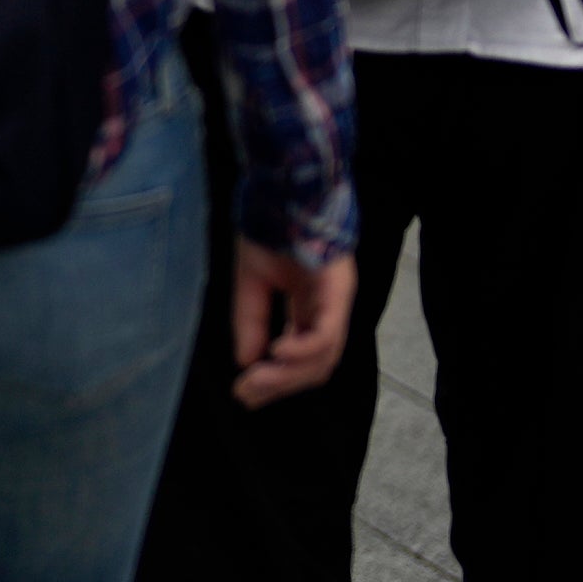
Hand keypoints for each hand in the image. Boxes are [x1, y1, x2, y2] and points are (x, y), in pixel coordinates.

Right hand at [231, 243, 355, 405]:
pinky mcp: (339, 290)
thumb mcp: (251, 282)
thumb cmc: (271, 227)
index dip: (274, 379)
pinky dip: (303, 349)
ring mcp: (336, 300)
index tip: (242, 392)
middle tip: (246, 394)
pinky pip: (326, 332)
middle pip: (314, 366)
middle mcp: (327, 308)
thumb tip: (246, 362)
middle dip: (280, 385)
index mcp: (309, 306)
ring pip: (323, 356)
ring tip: (257, 379)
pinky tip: (278, 353)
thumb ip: (251, 321)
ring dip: (289, 375)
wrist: (284, 187)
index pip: (299, 356)